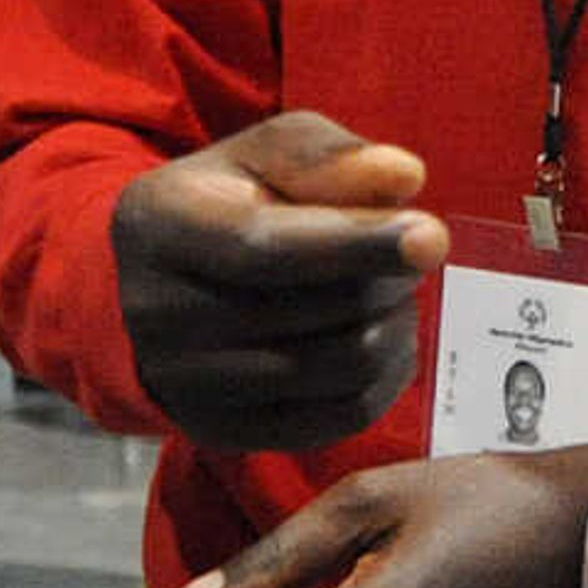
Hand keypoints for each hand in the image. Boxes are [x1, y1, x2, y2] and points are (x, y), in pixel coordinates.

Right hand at [110, 112, 449, 450]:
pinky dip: (386, 376)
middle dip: (388, 275)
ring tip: (390, 290)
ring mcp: (187, 384)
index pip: (268, 248)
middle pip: (320, 309)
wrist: (155, 288)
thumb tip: (403, 178)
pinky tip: (382, 337)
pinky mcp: (224, 431)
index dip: (357, 243)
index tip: (433, 236)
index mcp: (161, 227)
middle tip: (406, 248)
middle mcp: (159, 314)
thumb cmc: (224, 204)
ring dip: (394, 323)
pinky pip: (343, 417)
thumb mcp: (262, 155)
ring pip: (342, 366)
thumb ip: (328, 157)